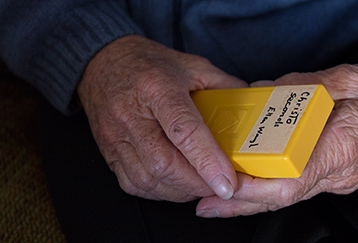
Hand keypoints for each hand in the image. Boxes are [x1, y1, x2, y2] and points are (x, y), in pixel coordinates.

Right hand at [78, 35, 247, 201]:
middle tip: (222, 187)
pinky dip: (160, 191)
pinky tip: (177, 185)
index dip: (208, 161)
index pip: (184, 131)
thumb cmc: (148, 64)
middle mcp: (131, 113)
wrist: (102, 62)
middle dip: (198, 183)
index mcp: (156, 87)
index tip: (228, 182)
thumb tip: (253, 109)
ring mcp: (115, 135)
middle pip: (165, 163)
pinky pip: (133, 183)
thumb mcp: (193, 65)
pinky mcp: (108, 152)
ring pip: (148, 179)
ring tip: (202, 186)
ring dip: (181, 191)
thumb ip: (224, 87)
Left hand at [196, 59, 357, 216]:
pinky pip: (301, 182)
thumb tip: (267, 91)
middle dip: (242, 204)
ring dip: (255, 197)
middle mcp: (341, 171)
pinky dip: (273, 183)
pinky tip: (255, 176)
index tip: (223, 190)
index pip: (292, 183)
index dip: (253, 191)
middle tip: (206, 204)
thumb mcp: (351, 77)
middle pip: (284, 196)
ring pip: (291, 192)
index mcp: (344, 149)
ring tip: (221, 194)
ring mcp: (342, 175)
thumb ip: (306, 86)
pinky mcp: (340, 170)